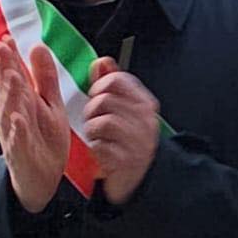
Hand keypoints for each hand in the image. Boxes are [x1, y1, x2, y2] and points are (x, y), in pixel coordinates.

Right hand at [0, 37, 71, 213]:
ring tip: (13, 76)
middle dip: (5, 68)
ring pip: (10, 111)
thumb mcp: (49, 104)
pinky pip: (17, 140)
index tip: (7, 39)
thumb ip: (44, 77)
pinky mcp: (20, 153)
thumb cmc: (42, 139)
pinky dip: (17, 129)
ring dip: (10, 94)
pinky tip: (18, 118)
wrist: (40, 179)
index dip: (9, 57)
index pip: (12, 74)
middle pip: (8, 88)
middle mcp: (12, 114)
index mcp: (20, 101)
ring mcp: (14, 133)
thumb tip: (38, 46)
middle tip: (2, 48)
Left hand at [84, 56, 160, 206]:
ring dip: (92, 131)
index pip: (116, 80)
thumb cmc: (131, 139)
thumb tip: (102, 62)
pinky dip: (96, 149)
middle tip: (97, 122)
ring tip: (99, 137)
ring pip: (100, 122)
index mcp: (145, 103)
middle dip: (92, 112)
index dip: (99, 87)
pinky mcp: (126, 160)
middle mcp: (144, 120)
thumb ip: (112, 83)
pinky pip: (100, 146)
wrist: (145, 175)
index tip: (99, 97)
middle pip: (103, 100)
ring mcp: (137, 140)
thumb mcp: (126, 108)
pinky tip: (103, 151)